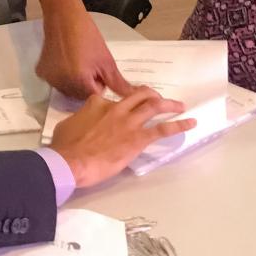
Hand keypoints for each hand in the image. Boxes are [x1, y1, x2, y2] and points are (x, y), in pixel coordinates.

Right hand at [36, 13, 133, 98]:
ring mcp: (49, 79)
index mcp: (78, 83)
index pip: (95, 97)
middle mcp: (61, 85)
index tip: (99, 69)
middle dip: (87, 85)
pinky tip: (64, 60)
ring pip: (67, 90)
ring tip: (77, 61)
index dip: (100, 84)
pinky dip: (61, 75)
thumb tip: (135, 97)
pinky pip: (56, 81)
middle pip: (80, 96)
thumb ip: (119, 84)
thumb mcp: (106, 60)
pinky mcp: (41, 72)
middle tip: (88, 64)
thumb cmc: (88, 36)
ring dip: (74, 82)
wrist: (64, 16)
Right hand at [49, 88, 194, 187]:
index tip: (121, 107)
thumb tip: (82, 122)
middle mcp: (116, 108)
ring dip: (169, 104)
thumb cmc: (66, 146)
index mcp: (97, 103)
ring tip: (180, 105)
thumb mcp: (68, 124)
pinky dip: (178, 125)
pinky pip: (162, 130)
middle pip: (138, 95)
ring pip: (154, 106)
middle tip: (158, 98)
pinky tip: (190, 123)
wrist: (72, 161)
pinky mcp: (138, 138)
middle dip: (151, 94)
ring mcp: (129, 122)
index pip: (111, 97)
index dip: (119, 101)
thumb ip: (81, 119)